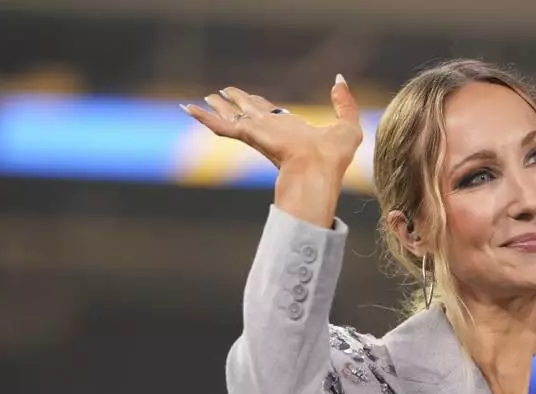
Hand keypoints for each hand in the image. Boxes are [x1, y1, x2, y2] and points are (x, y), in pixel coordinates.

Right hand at [181, 75, 362, 177]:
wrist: (317, 171)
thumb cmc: (333, 158)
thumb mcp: (348, 126)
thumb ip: (344, 102)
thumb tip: (337, 80)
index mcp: (291, 130)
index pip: (272, 114)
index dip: (260, 104)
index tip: (252, 97)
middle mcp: (272, 131)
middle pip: (249, 111)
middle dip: (236, 102)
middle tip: (222, 93)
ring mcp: (258, 134)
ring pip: (232, 116)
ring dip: (219, 107)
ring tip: (205, 98)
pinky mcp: (248, 136)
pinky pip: (221, 126)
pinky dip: (204, 117)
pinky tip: (188, 109)